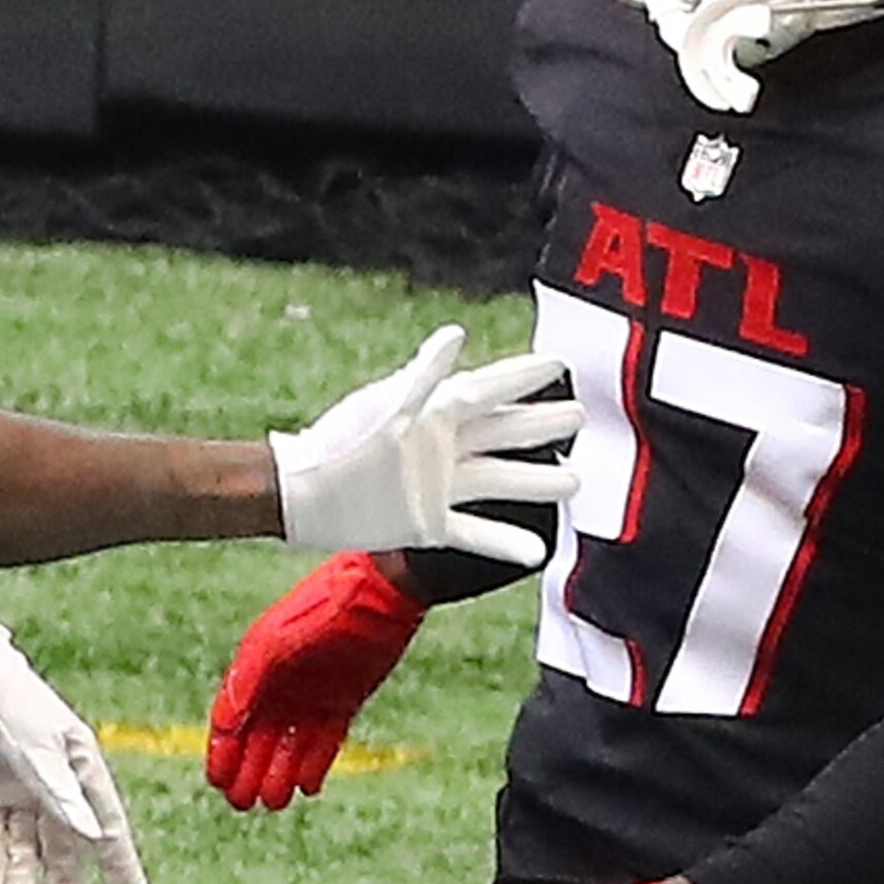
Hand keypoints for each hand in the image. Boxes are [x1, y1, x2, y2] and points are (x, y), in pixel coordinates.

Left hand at [0, 622, 149, 883]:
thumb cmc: (8, 702)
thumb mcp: (36, 750)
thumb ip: (61, 794)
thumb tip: (93, 836)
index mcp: (82, 769)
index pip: (106, 827)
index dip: (120, 866)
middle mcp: (58, 784)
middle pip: (65, 849)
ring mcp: (24, 786)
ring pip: (27, 848)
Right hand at [204, 551, 425, 810]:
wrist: (381, 593)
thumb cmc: (324, 607)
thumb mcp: (277, 640)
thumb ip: (249, 677)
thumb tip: (226, 720)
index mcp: (256, 666)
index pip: (231, 717)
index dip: (222, 750)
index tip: (216, 780)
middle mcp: (280, 685)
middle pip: (257, 738)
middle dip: (246, 770)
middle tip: (241, 802)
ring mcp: (312, 695)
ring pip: (289, 746)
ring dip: (279, 774)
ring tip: (273, 802)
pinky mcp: (343, 703)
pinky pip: (324, 743)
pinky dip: (314, 765)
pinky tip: (308, 787)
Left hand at [270, 325, 578, 560]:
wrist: (302, 495)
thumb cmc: (341, 442)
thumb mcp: (386, 406)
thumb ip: (425, 374)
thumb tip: (456, 334)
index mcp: (434, 412)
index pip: (490, 390)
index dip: (523, 377)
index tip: (559, 362)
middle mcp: (442, 446)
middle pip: (503, 433)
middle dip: (540, 425)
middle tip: (580, 416)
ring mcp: (437, 485)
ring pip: (499, 480)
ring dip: (536, 482)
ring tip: (576, 481)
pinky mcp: (426, 522)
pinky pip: (474, 534)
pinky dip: (504, 541)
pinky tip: (538, 550)